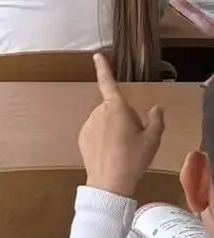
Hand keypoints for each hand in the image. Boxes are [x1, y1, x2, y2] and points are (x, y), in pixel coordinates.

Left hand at [78, 51, 164, 197]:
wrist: (110, 182)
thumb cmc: (134, 158)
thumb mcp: (152, 139)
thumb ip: (156, 120)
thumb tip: (156, 109)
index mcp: (116, 108)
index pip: (108, 83)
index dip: (103, 68)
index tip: (97, 55)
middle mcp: (98, 112)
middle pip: (113, 108)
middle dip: (123, 117)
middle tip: (134, 137)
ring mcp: (88, 124)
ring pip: (104, 120)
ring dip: (113, 128)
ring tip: (122, 148)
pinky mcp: (82, 137)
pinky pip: (95, 131)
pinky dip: (103, 138)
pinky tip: (110, 152)